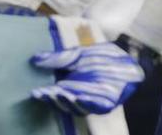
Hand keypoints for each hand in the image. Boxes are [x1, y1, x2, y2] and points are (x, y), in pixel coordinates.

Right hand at [29, 42, 144, 115]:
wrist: (127, 60)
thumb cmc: (102, 57)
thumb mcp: (78, 54)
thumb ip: (59, 58)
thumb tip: (35, 59)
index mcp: (69, 86)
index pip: (54, 93)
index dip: (45, 94)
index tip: (35, 92)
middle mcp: (78, 96)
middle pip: (63, 103)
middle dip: (54, 99)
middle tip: (46, 93)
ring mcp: (92, 101)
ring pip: (76, 107)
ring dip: (67, 102)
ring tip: (58, 93)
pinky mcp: (106, 103)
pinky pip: (94, 106)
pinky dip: (85, 103)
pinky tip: (77, 97)